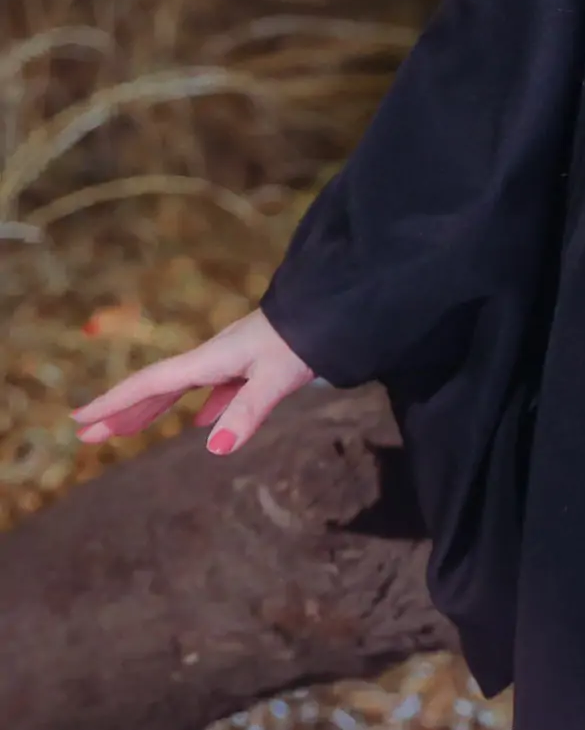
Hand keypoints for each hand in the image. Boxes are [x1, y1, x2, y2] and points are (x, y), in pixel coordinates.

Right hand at [67, 307, 316, 454]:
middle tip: (87, 435)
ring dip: (155, 408)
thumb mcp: (278, 375)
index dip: (115, 403)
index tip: (79, 420)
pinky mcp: (258, 359)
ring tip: (129, 430)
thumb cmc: (308, 336)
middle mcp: (217, 355)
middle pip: (160, 386)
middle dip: (123, 410)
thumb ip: (248, 410)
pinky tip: (206, 421)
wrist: (339, 303)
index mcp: (212, 358)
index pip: (151, 383)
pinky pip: (217, 387)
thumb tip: (215, 448)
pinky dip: (203, 405)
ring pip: (185, 386)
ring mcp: (236, 356)